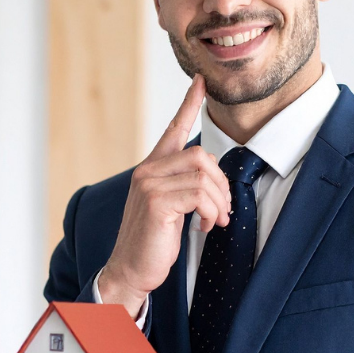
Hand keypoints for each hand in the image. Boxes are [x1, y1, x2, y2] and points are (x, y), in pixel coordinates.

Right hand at [99, 74, 231, 316]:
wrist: (130, 270)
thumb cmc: (152, 242)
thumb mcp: (170, 207)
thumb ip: (184, 186)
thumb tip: (212, 176)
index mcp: (151, 168)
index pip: (172, 128)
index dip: (188, 104)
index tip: (200, 82)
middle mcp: (147, 171)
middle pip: (202, 156)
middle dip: (221, 185)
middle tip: (222, 211)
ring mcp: (149, 184)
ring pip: (203, 176)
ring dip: (218, 202)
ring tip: (214, 221)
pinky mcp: (156, 201)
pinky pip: (199, 194)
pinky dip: (211, 211)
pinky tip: (205, 226)